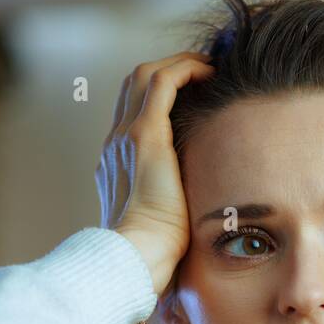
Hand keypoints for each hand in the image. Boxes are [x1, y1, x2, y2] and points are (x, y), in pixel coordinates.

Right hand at [96, 51, 214, 296]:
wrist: (135, 259)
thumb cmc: (151, 257)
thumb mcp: (160, 229)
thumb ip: (170, 215)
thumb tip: (196, 224)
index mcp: (117, 165)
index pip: (132, 114)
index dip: (158, 97)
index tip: (190, 98)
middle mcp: (116, 145)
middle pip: (133, 87)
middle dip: (166, 70)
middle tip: (200, 73)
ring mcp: (126, 137)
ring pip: (145, 76)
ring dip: (177, 64)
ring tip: (206, 67)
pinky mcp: (146, 136)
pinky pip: (163, 83)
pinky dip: (185, 70)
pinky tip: (208, 73)